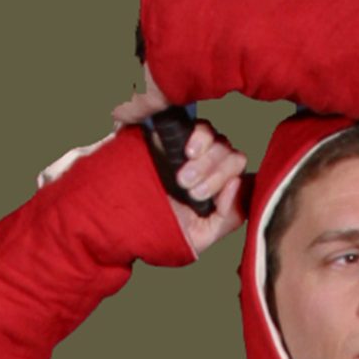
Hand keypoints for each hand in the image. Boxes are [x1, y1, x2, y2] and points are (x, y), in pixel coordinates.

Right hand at [111, 85, 249, 257]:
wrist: (118, 218)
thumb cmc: (159, 229)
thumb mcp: (199, 236)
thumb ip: (227, 218)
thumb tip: (239, 184)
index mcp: (217, 189)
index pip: (239, 176)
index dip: (229, 181)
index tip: (204, 195)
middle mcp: (207, 166)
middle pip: (231, 154)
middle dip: (214, 172)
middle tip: (186, 187)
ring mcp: (190, 147)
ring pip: (217, 138)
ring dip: (206, 158)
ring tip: (180, 177)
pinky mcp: (172, 132)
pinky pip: (196, 123)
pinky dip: (198, 135)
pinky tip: (187, 151)